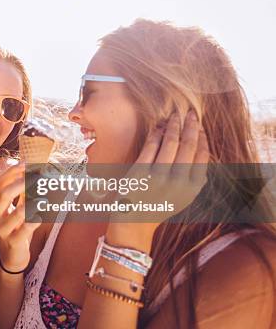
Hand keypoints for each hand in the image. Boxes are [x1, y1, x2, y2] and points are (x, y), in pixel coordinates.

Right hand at [0, 163, 41, 273]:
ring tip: (42, 198)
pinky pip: (23, 231)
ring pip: (14, 214)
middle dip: (20, 184)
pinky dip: (33, 221)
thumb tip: (34, 172)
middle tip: (36, 178)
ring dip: (30, 203)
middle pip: (4, 195)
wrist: (12, 256)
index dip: (13, 172)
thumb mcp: (18, 209)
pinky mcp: (13, 243)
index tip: (27, 164)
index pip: (0, 183)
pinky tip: (40, 216)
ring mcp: (3, 230)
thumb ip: (23, 193)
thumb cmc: (16, 228)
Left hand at [108, 111, 209, 247]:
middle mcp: (178, 182)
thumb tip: (204, 163)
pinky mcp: (140, 173)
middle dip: (191, 127)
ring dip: (174, 126)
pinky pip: (151, 147)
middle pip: (188, 147)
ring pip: (170, 143)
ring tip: (175, 115)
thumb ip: (194, 184)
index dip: (202, 139)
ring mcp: (159, 177)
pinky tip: (159, 126)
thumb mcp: (181, 200)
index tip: (200, 127)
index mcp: (192, 189)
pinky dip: (156, 133)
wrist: (134, 225)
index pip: (202, 157)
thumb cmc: (157, 209)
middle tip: (191, 113)